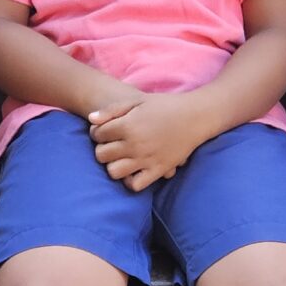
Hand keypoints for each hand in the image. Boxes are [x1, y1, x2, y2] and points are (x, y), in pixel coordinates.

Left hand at [87, 92, 209, 192]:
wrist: (194, 117)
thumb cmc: (164, 106)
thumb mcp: (136, 101)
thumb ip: (111, 110)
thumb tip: (91, 120)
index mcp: (127, 125)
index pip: (96, 135)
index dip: (97, 132)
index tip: (106, 130)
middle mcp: (134, 144)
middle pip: (101, 155)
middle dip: (102, 149)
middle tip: (112, 144)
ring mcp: (146, 159)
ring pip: (113, 172)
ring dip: (113, 166)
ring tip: (120, 158)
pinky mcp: (158, 170)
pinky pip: (134, 185)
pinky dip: (130, 180)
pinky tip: (133, 169)